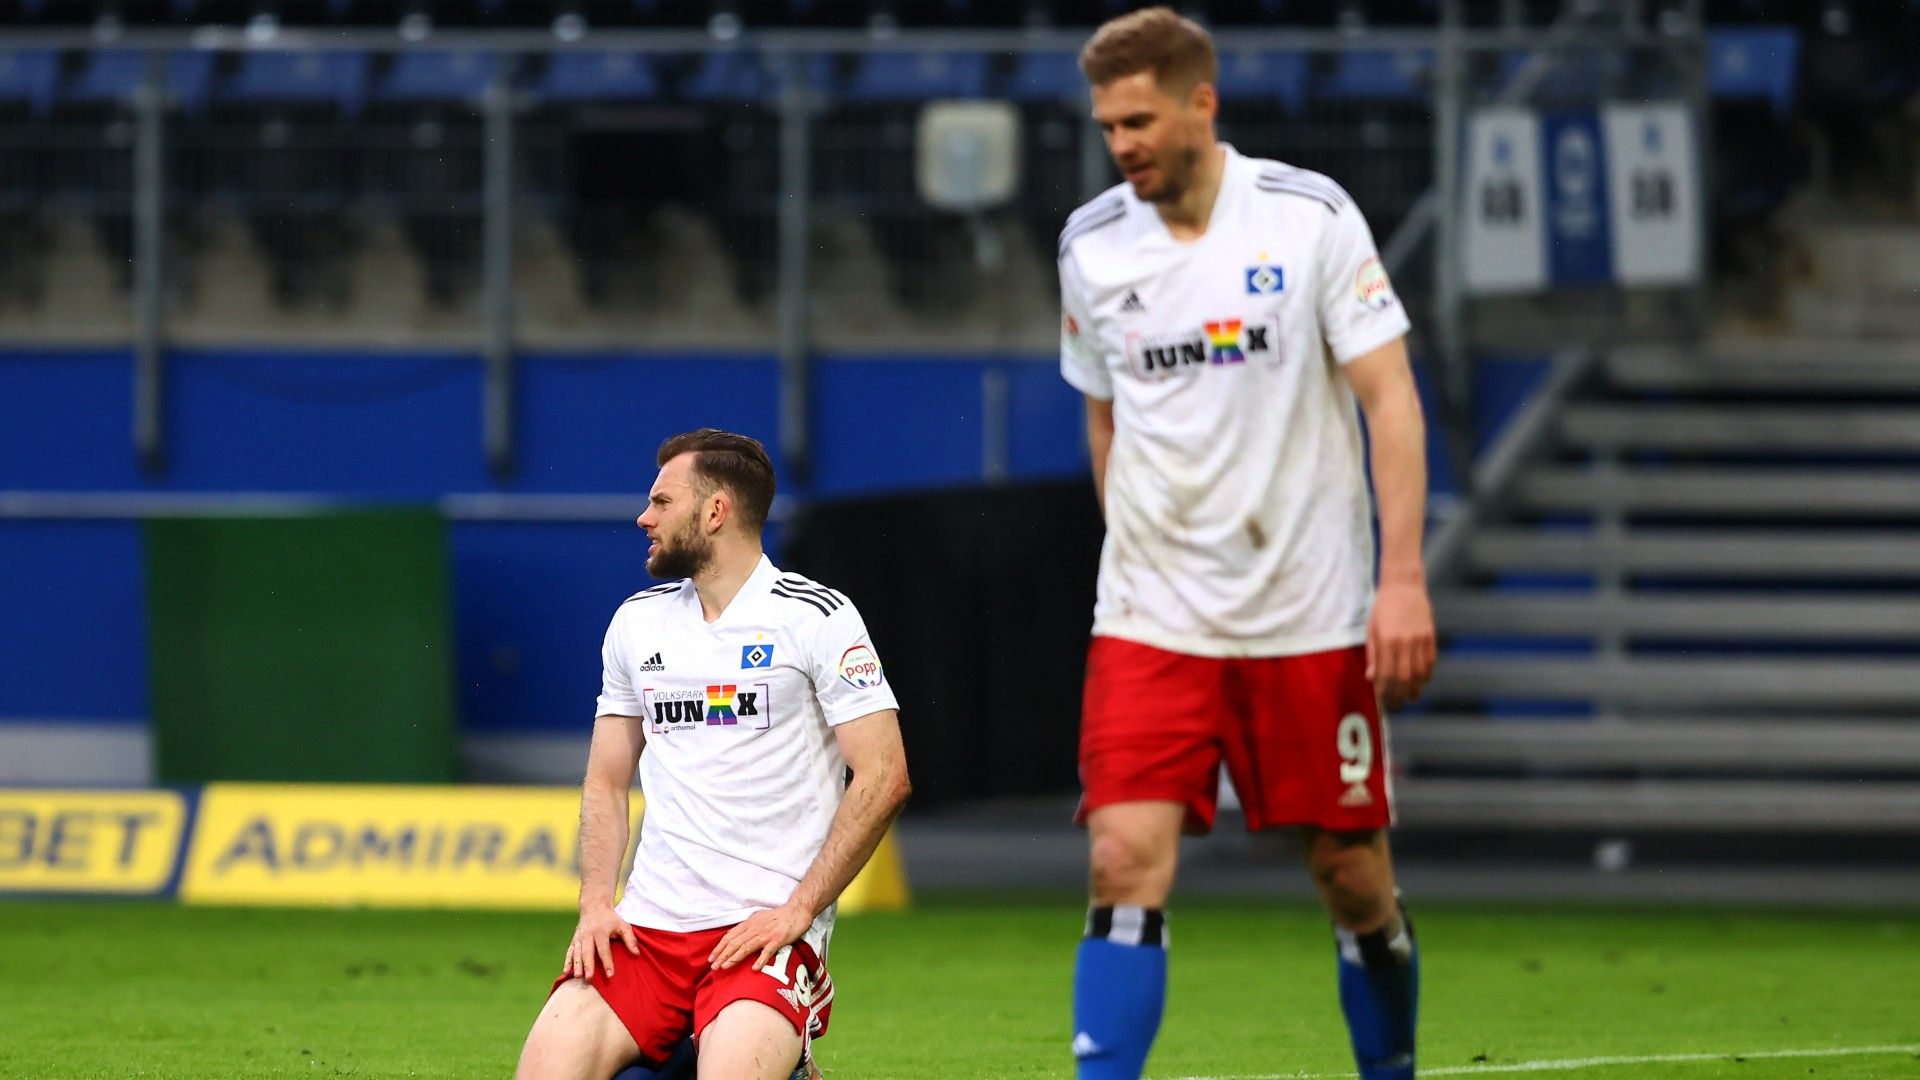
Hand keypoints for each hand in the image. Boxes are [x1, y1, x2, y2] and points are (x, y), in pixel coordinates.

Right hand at [564, 901, 637, 981]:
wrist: (594, 907)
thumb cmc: (611, 919)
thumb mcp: (623, 925)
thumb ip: (630, 939)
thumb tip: (636, 954)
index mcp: (601, 932)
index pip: (604, 949)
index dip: (607, 962)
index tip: (610, 975)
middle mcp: (588, 935)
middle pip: (588, 952)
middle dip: (588, 965)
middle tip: (589, 978)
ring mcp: (579, 937)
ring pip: (577, 953)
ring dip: (577, 965)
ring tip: (578, 977)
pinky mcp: (574, 940)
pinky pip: (569, 952)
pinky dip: (567, 962)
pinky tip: (566, 972)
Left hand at [707, 902, 812, 971]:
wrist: (796, 911)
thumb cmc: (778, 916)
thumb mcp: (758, 918)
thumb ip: (746, 928)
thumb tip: (733, 936)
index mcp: (749, 924)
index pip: (730, 936)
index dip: (719, 947)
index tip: (711, 958)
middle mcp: (755, 929)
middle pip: (735, 943)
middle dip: (722, 955)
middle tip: (713, 967)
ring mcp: (766, 935)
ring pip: (746, 947)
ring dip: (734, 958)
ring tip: (724, 967)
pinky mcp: (777, 940)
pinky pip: (767, 951)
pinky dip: (760, 960)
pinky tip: (754, 968)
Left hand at [1367, 580, 1435, 709]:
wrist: (1404, 585)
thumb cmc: (1383, 607)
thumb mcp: (1371, 628)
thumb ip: (1372, 654)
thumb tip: (1371, 678)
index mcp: (1387, 639)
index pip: (1385, 673)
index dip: (1383, 690)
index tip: (1381, 700)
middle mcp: (1405, 641)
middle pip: (1404, 677)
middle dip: (1399, 695)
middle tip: (1396, 705)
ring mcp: (1420, 639)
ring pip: (1420, 672)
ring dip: (1415, 689)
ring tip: (1410, 698)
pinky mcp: (1431, 635)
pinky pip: (1431, 661)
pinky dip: (1427, 675)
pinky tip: (1421, 682)